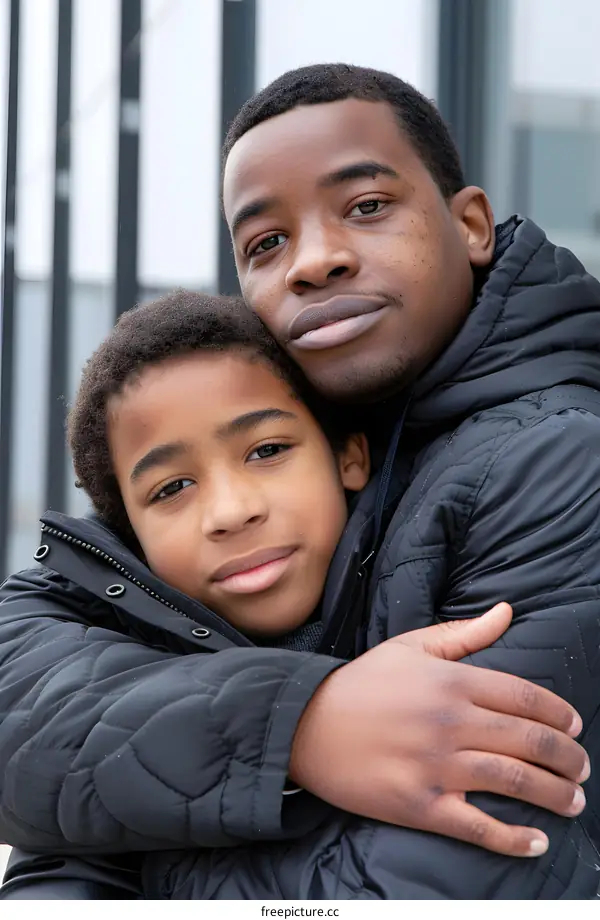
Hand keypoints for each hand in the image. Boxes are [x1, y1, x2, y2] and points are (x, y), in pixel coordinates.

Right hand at [289, 603, 588, 857]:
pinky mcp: (420, 804)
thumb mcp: (410, 647)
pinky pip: (478, 826)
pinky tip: (537, 840)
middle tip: (581, 767)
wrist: (304, 723)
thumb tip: (507, 611)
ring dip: (554, 795)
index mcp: (451, 681)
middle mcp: (450, 723)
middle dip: (567, 757)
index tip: (574, 726)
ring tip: (573, 801)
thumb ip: (464, 634)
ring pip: (514, 782)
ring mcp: (436, 766)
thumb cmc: (361, 683)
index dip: (559, 715)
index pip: (524, 698)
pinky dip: (513, 837)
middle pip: (529, 741)